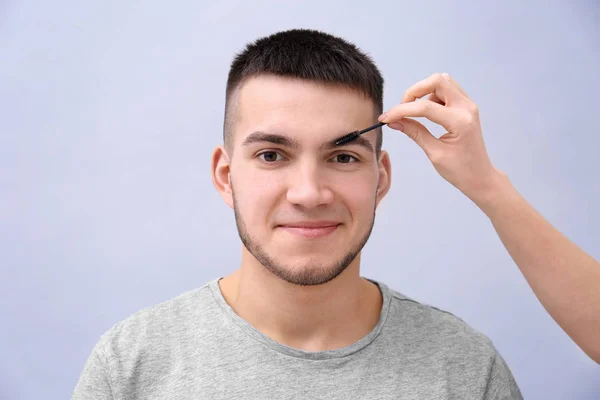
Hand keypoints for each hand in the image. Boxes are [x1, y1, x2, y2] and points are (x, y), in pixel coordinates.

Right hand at [379, 73, 502, 203]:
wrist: (480, 177)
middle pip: (437, 81)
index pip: (425, 107)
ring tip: (415, 111)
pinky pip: (448, 90)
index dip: (401, 110)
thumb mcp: (434, 153)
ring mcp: (468, 105)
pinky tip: (427, 112)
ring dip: (424, 92)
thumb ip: (415, 132)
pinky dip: (433, 95)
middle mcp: (466, 108)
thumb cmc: (459, 170)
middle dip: (414, 91)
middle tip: (403, 108)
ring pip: (443, 82)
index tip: (386, 118)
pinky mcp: (467, 106)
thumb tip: (394, 121)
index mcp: (459, 122)